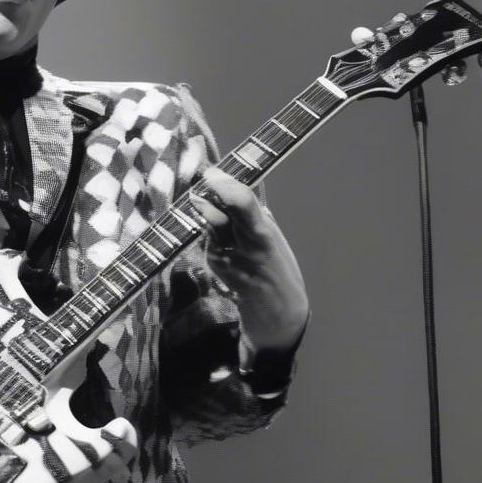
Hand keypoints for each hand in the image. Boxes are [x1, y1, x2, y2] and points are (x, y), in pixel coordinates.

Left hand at [188, 166, 308, 352]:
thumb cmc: (277, 266)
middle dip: (208, 195)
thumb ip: (254, 214)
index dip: (225, 187)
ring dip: (205, 206)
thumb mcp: (272, 237)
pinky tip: (214, 223)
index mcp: (263, 236)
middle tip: (204, 177)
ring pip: (208, 224)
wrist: (275, 310)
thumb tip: (235, 182)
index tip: (212, 172)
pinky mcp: (212, 264)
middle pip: (217, 215)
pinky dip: (209, 226)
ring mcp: (223, 257)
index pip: (243, 206)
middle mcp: (241, 247)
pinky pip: (207, 236)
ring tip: (205, 192)